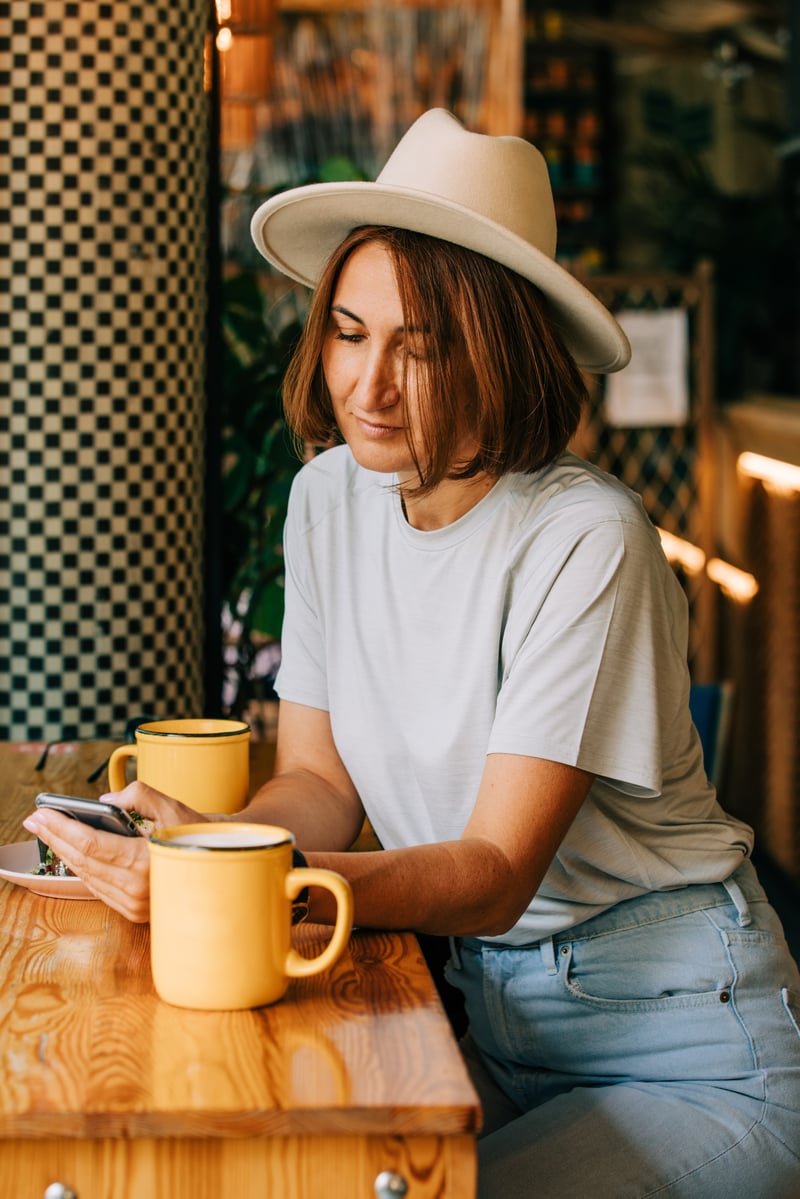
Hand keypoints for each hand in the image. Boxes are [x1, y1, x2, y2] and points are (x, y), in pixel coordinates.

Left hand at [22, 782, 207, 922]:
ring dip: (64, 853)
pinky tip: (70, 852)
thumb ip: (137, 795)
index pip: (91, 843)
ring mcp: (135, 904)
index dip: (62, 827)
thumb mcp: (171, 805)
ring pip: (87, 876)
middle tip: (34, 819)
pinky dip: (82, 868)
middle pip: (82, 860)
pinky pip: (98, 888)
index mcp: (147, 862)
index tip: (41, 813)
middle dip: (55, 837)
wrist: (220, 863)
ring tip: (48, 832)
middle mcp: (138, 888)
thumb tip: (103, 801)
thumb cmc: (196, 833)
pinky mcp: (134, 911)